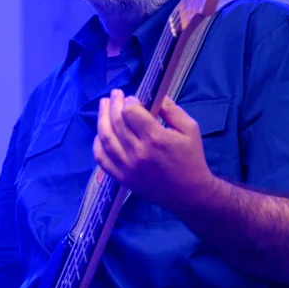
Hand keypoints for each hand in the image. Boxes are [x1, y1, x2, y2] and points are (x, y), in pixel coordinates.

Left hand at [94, 89, 214, 212]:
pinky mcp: (122, 178)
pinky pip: (102, 158)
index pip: (131, 112)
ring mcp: (127, 167)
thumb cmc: (191, 158)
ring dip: (101, 118)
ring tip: (103, 105)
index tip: (133, 98)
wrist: (189, 193)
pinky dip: (97, 143)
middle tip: (115, 94)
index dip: (129, 101)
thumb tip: (154, 95)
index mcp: (155, 138)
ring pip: (105, 138)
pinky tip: (100, 132)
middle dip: (113, 104)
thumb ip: (171, 109)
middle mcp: (138, 152)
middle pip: (116, 122)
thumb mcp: (189, 128)